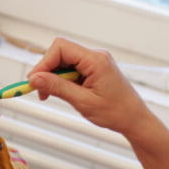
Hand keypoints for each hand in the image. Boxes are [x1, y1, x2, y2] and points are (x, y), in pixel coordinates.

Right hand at [28, 37, 151, 135]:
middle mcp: (96, 56)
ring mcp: (95, 62)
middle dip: (46, 70)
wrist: (135, 120)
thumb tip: (34, 79)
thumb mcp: (82, 102)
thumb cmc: (116, 112)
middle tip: (39, 92)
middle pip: (60, 52)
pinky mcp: (94, 69)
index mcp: (96, 60)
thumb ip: (57, 88)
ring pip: (64, 61)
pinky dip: (62, 80)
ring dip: (53, 77)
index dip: (43, 63)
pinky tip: (61, 93)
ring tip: (49, 95)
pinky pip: (72, 68)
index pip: (60, 48)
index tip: (33, 82)